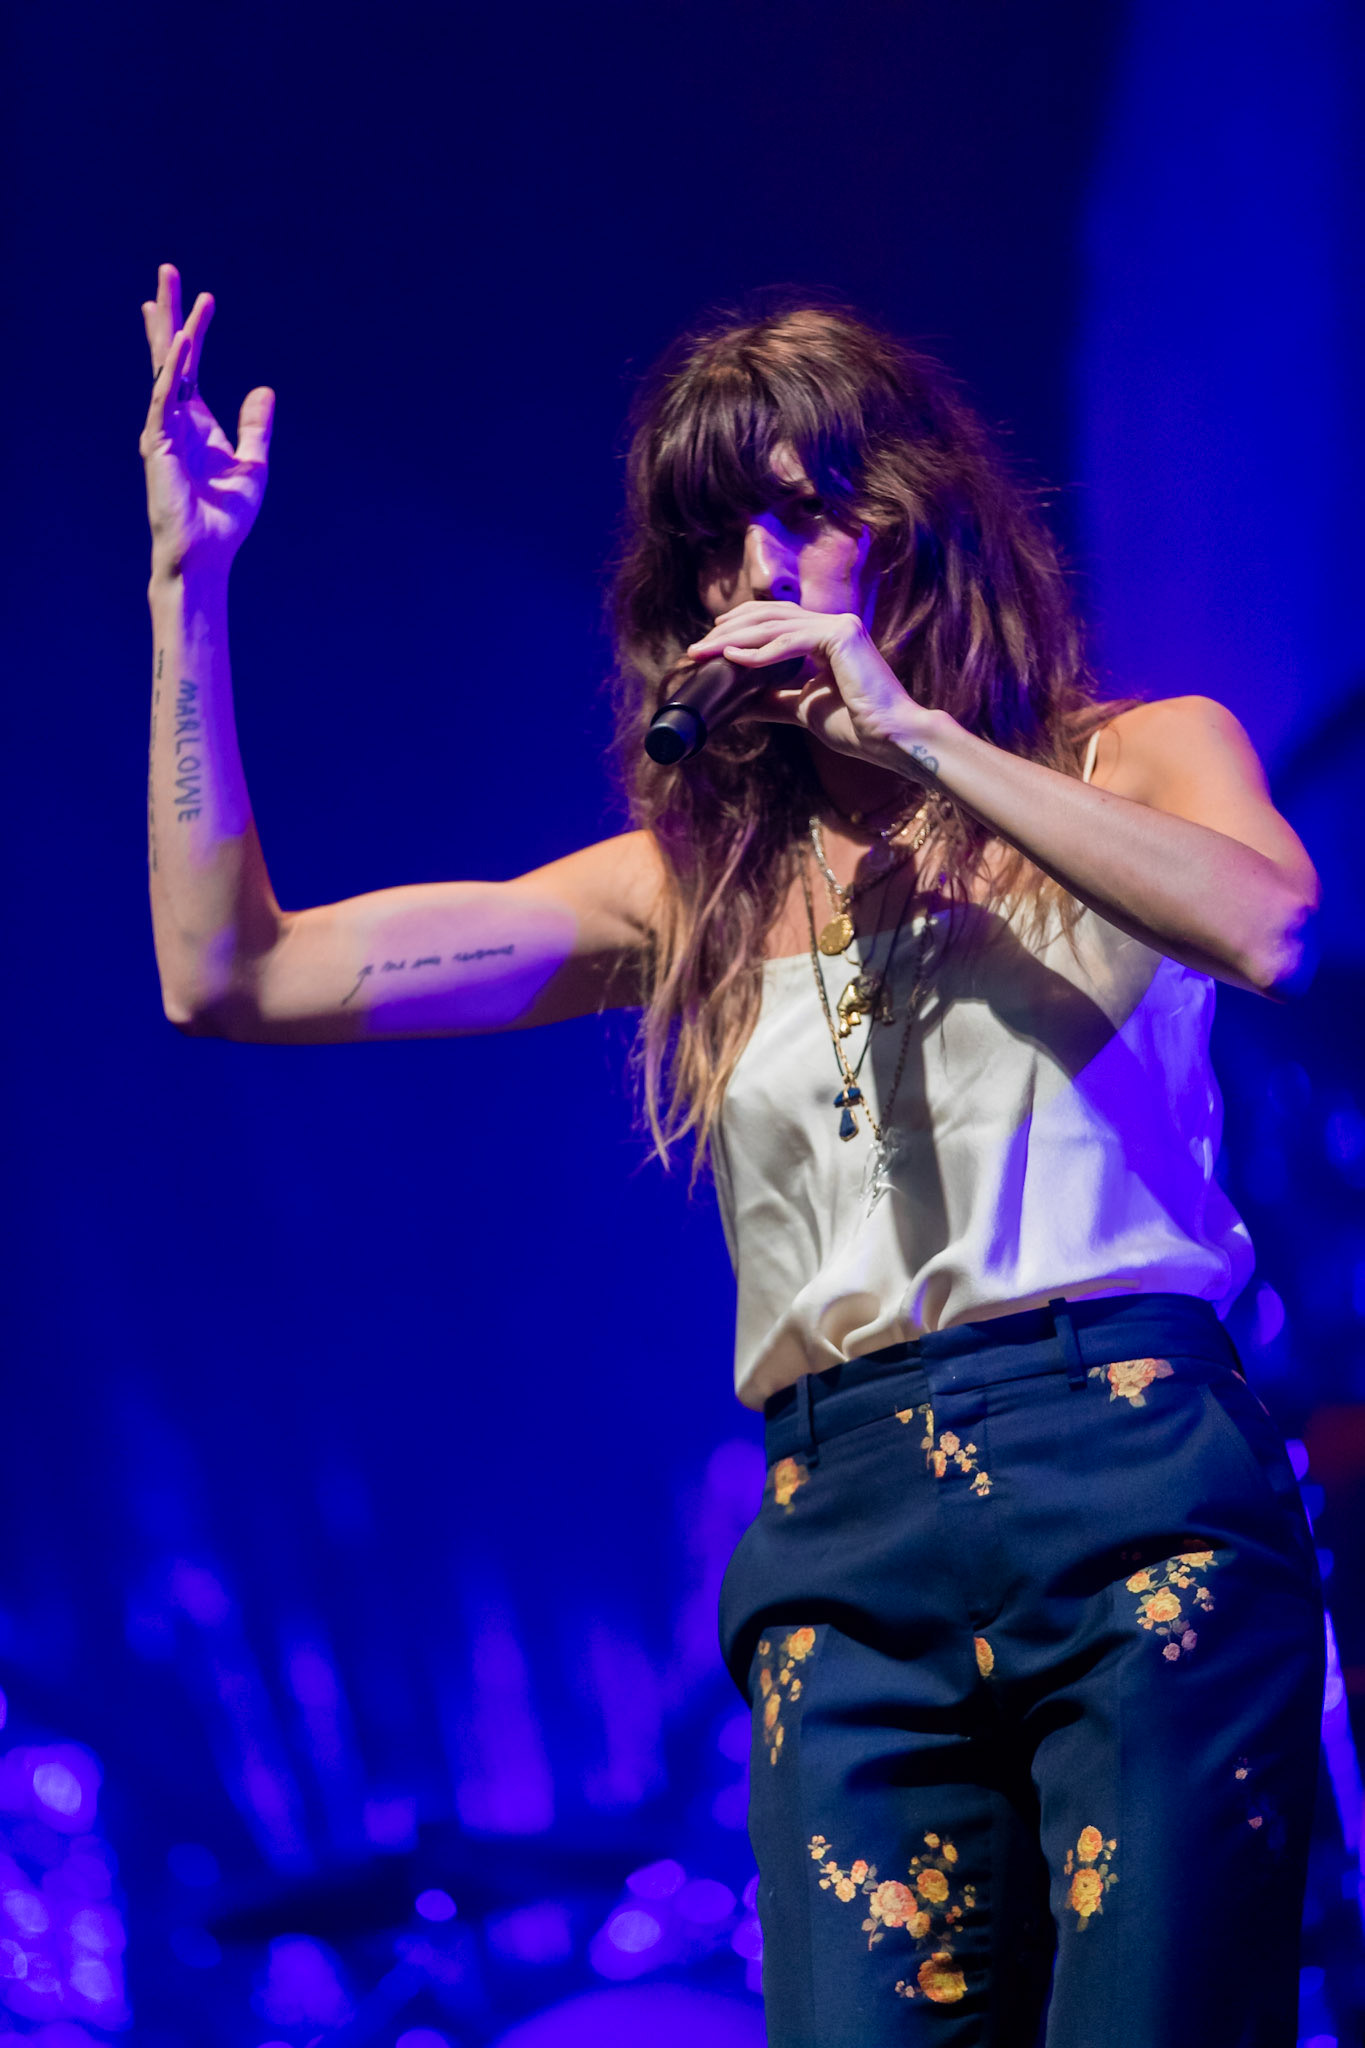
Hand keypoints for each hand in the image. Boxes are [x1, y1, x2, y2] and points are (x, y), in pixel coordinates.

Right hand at [139, 264, 273, 580]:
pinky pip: (164, 400)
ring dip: (173, 330)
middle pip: (171, 356)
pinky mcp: (159, 445)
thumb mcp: (252, 464)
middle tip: (168, 270)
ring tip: (172, 292)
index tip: (199, 298)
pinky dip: (172, 371)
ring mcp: (164, 430)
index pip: (190, 368)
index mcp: (197, 424)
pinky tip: (180, 343)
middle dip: (170, 313)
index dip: (192, 332)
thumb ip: (255, 427)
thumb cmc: (224, 518)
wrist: (206, 555)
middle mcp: (176, 420)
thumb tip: (264, 390)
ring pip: (168, 369)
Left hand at [685, 601, 941, 776]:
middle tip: (696, 648)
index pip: (775, 621)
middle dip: (729, 631)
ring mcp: (840, 626)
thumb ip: (773, 700)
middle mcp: (834, 624)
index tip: (709, 643)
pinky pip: (791, 641)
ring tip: (704, 652)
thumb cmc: (855, 725)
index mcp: (827, 636)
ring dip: (735, 639)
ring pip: (775, 627)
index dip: (740, 627)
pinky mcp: (842, 636)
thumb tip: (739, 705)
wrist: (888, 739)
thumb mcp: (802, 709)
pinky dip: (759, 652)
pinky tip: (733, 659)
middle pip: (770, 618)